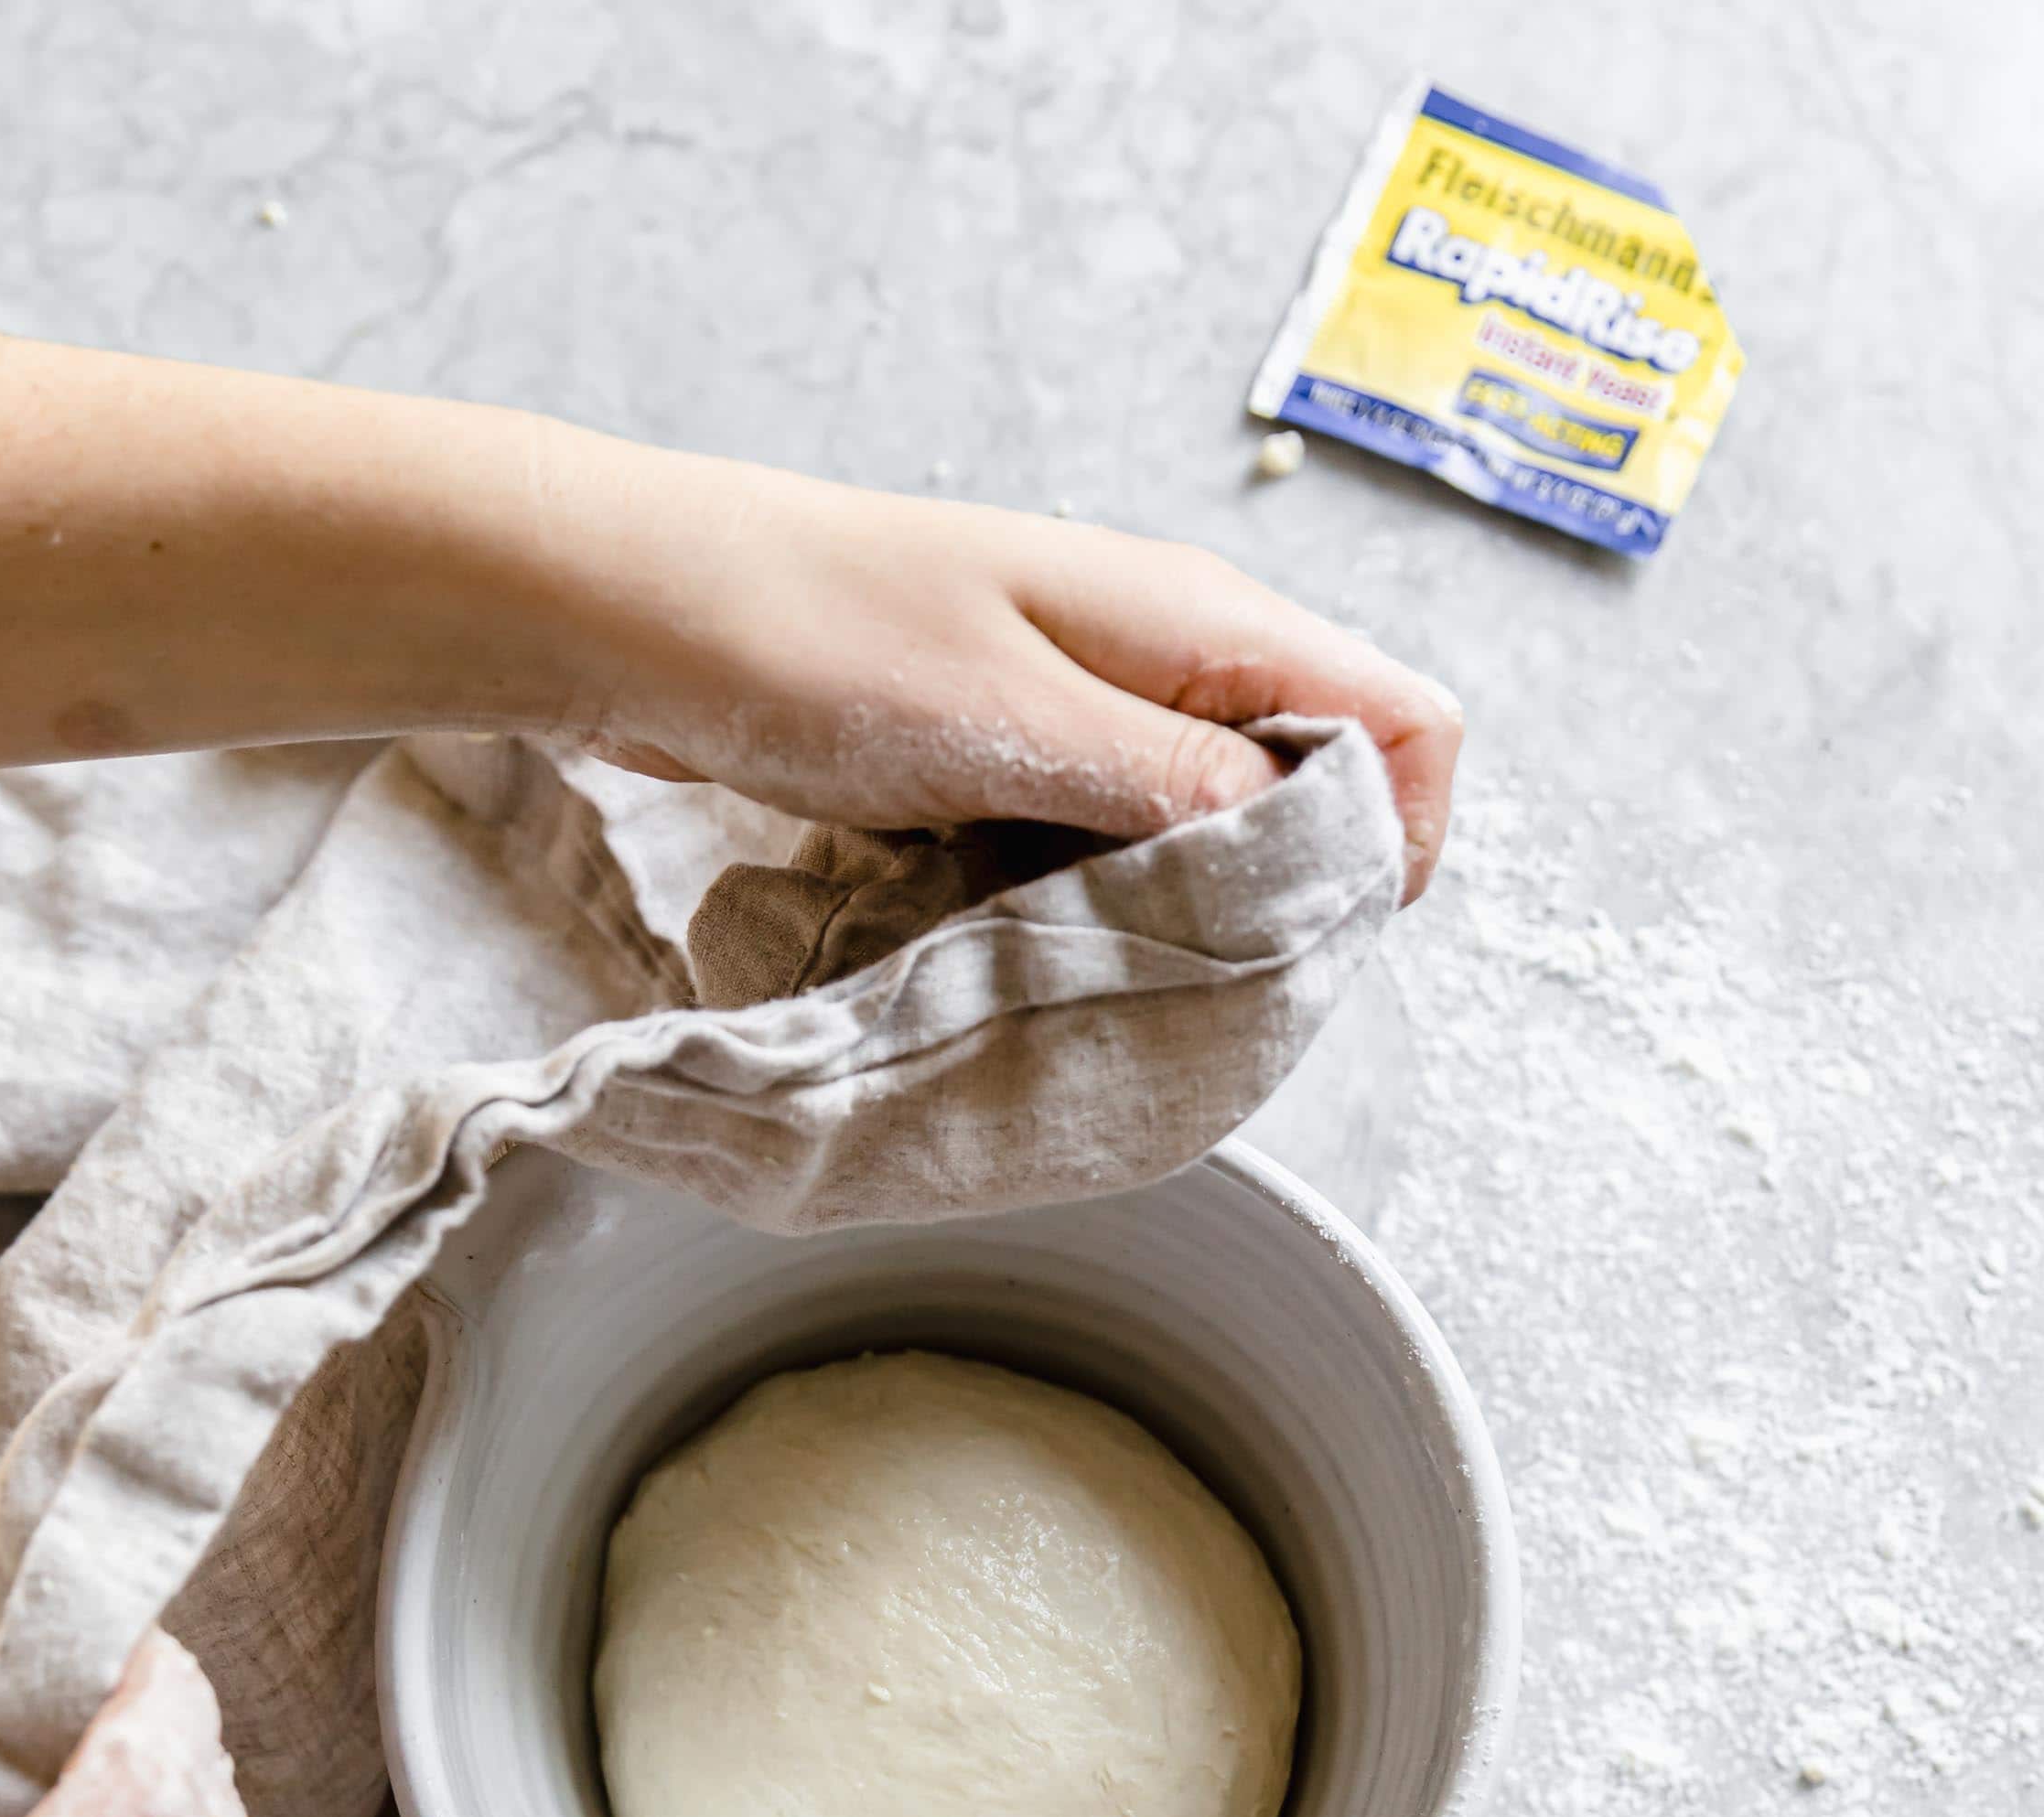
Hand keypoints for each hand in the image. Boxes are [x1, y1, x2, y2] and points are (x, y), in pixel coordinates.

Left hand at [529, 444, 1463, 894]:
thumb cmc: (810, 638)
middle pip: (1325, 790)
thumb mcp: (1017, 726)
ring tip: (1110, 967)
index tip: (1310, 938)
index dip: (1396, 844)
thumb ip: (1180, 787)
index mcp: (1202, 620)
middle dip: (1294, 897)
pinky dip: (1102, 904)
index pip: (1408, 723)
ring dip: (1188, 912)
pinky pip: (1117, 843)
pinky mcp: (1021, 753)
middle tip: (1201, 979)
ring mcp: (1096, 704)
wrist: (635, 610)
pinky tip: (1039, 939)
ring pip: (1219, 829)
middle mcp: (1172, 655)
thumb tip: (1314, 852)